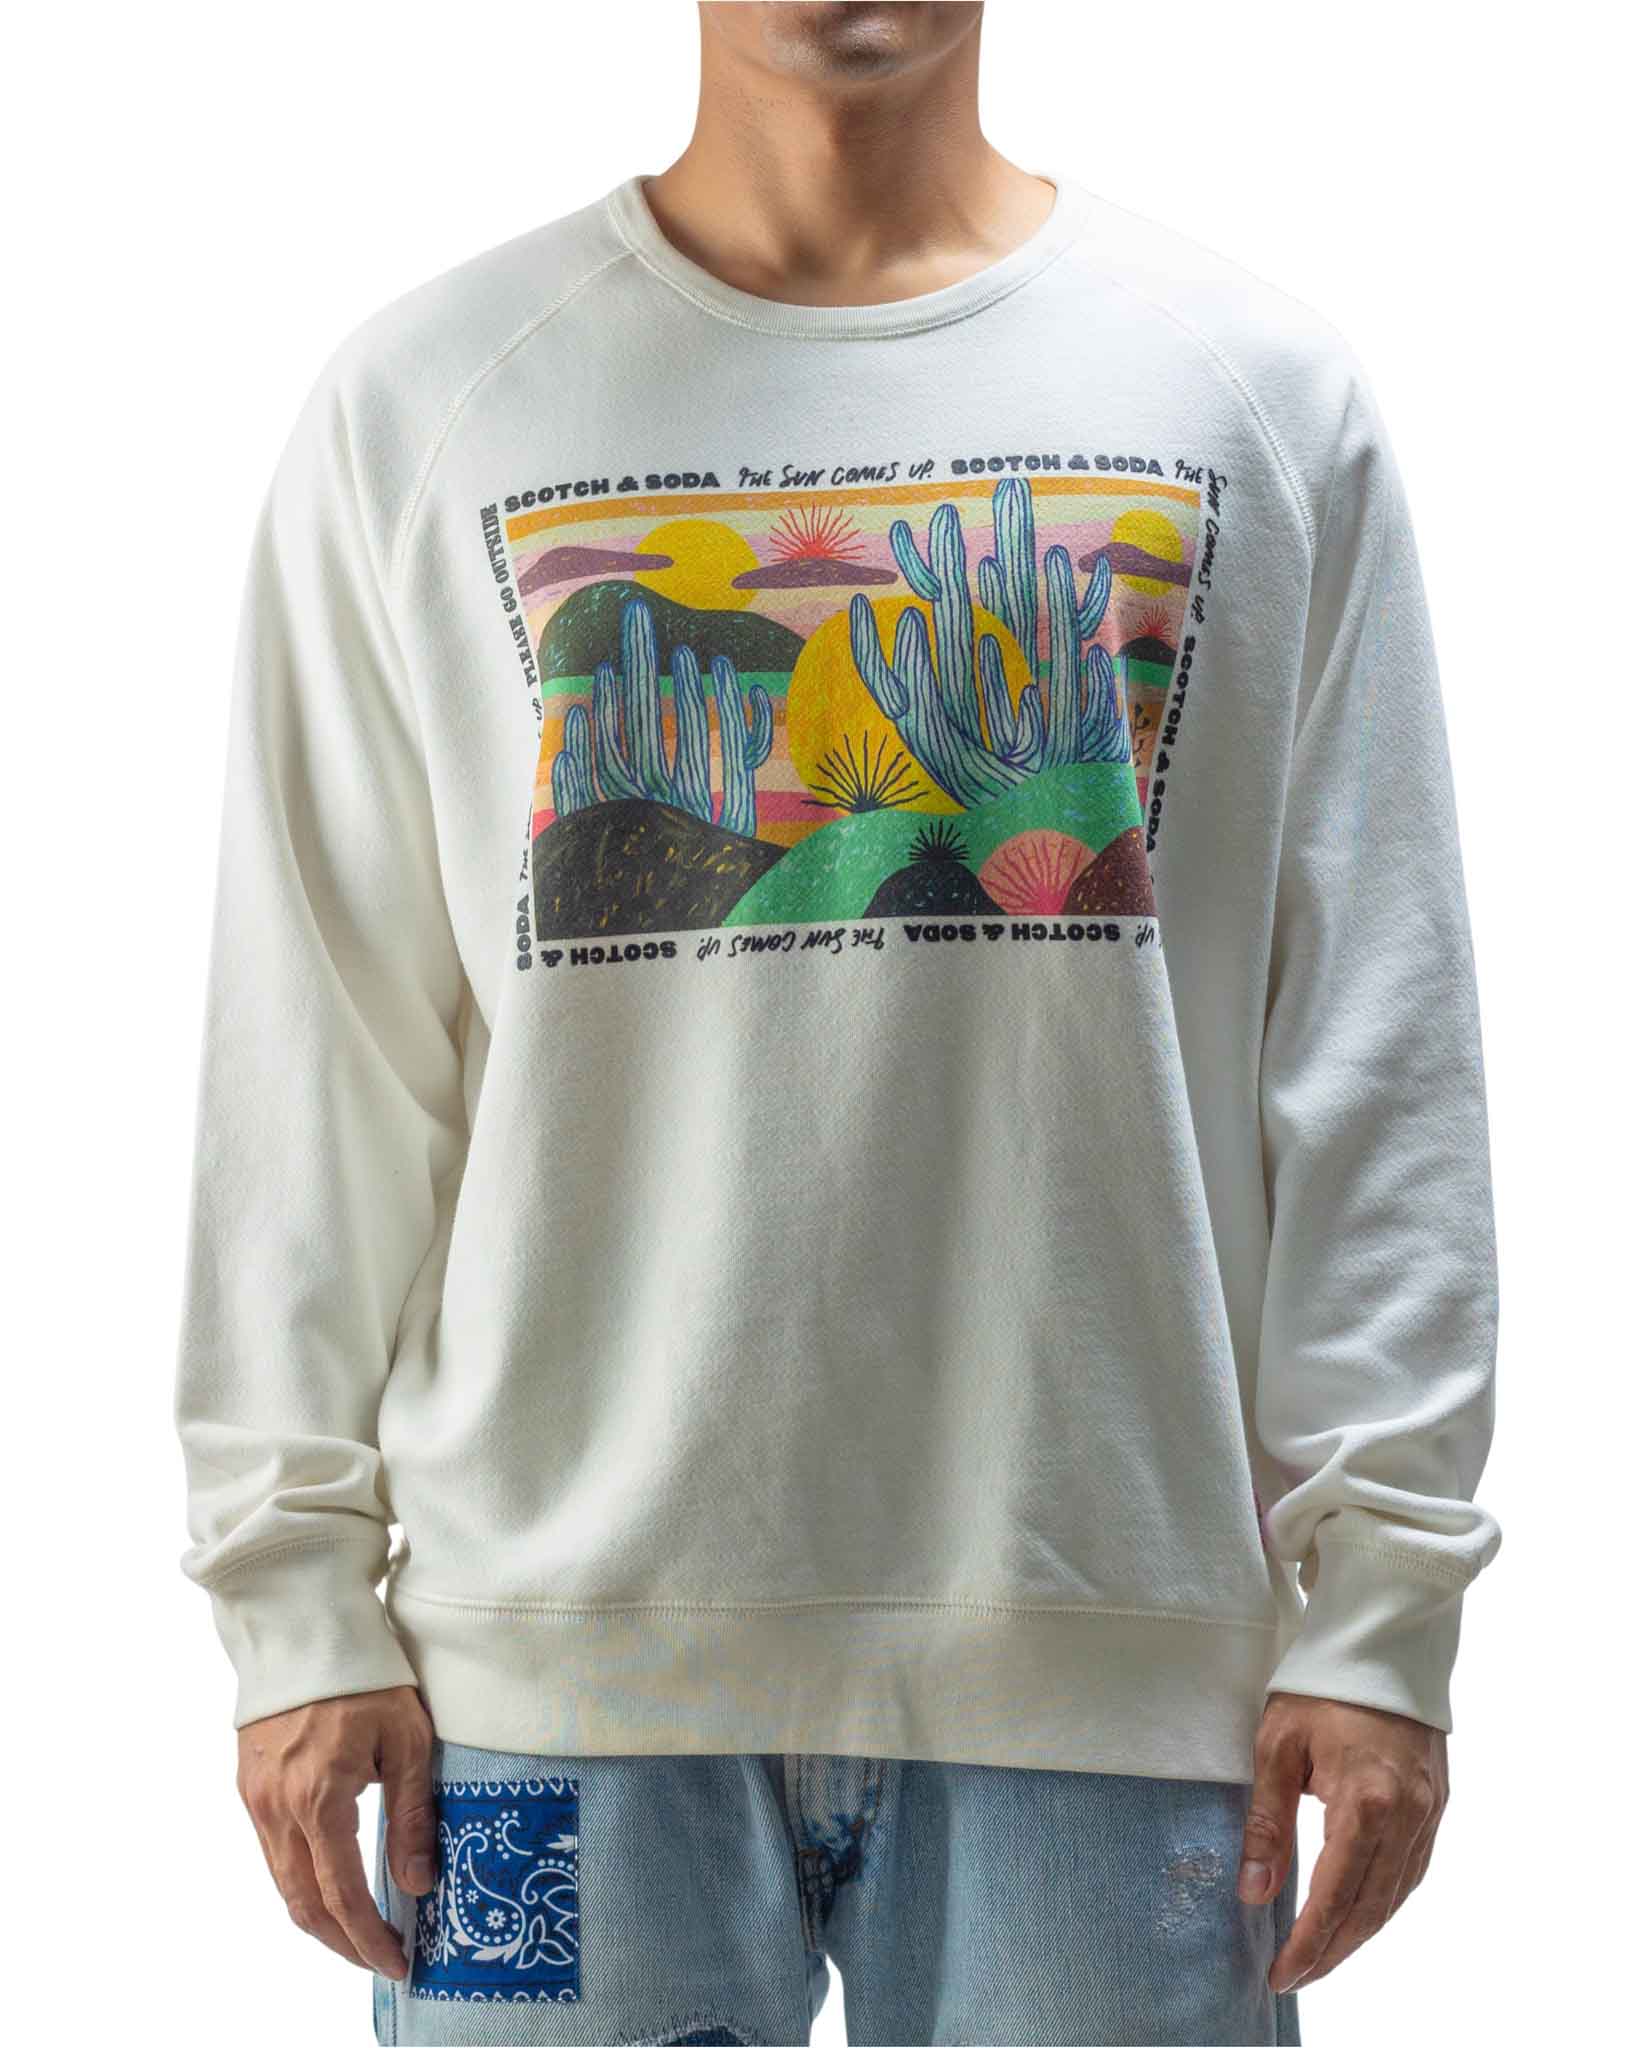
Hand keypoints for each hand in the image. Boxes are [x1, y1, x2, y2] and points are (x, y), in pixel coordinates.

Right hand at [237, 1684, 437, 1977]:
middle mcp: (278, 1807)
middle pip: (303, 1903)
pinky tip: (330, 1883)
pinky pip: (272, 1852)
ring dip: (319, 1917)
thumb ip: (411, 1814)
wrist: (305, 1627)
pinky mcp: (250, 1786)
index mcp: (319, 1797)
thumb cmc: (367, 1675)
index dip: (368, 1938)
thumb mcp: (409, 1739)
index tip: (396, 1962)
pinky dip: (300, 1881)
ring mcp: (256, 1798)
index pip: (341, 1894)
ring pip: (283, 1882)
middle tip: (380, 1959)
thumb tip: (417, 1884)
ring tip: (360, 1932)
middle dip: (342, 1942)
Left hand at [1237, 1691, 1447, 1994]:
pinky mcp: (1438, 1801)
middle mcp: (1408, 1814)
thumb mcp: (1278, 1745)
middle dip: (1333, 1949)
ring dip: (1361, 1931)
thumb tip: (1254, 1891)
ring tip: (1322, 1955)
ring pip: (1397, 1894)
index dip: (1309, 1942)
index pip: (1336, 1894)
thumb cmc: (1320, 1683)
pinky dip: (1386, 1900)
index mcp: (1367, 1800)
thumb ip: (1268, 1822)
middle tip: (1296, 1975)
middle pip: (1371, 1906)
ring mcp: (1430, 1810)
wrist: (1382, 1638)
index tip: (1281, 1973)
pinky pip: (1413, 1869)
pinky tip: (1361, 1911)